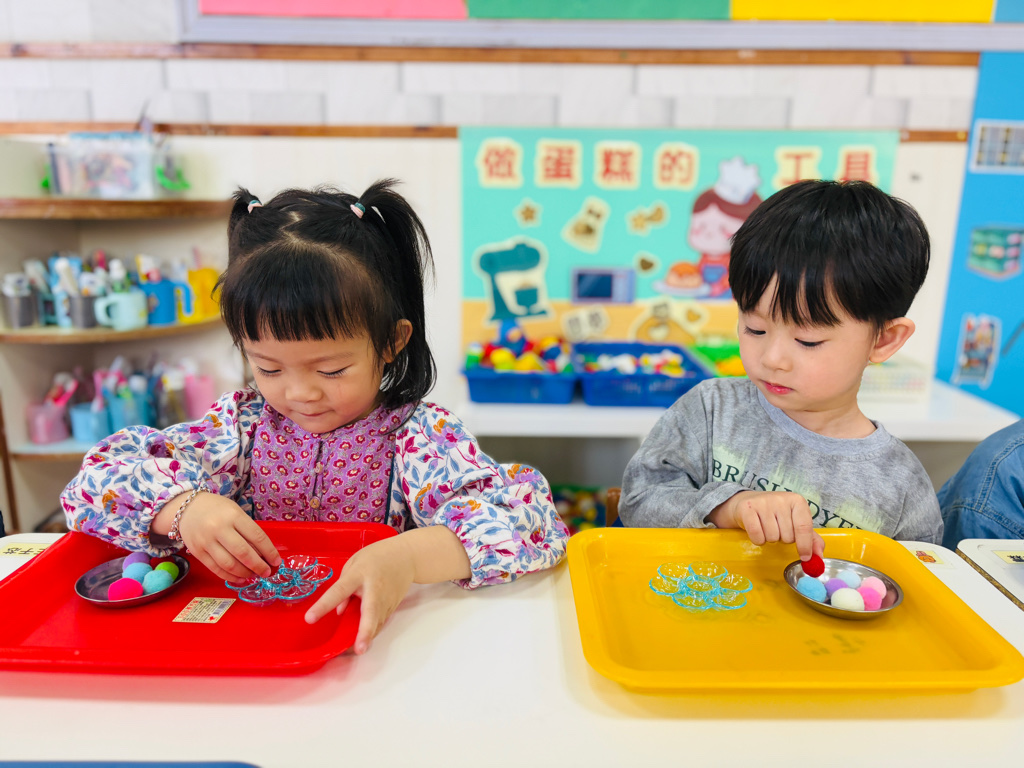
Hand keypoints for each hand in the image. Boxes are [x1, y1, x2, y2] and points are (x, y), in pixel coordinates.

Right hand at [154, 491, 280, 580]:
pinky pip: (216, 569)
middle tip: (267, 572)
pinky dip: (230, 577)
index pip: (256, 536)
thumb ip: (247, 530)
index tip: (276, 561)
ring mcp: (206, 541)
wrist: (187, 508)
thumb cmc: (217, 510)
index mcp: (233, 515)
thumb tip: (263, 554)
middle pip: (243, 553)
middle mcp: (219, 528)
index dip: (269, 551)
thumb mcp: (235, 512)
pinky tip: (240, 578)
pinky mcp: (197, 552)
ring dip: (245, 573)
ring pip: (229, 564)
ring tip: (254, 575)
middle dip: (258, 566)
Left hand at [304, 536, 415, 654]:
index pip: (339, 591)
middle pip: (369, 613)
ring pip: (375, 623)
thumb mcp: (354, 563)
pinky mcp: (392, 608)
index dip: (324, 606)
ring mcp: (386, 600)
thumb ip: (343, 586)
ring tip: (353, 651)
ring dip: (366, 638)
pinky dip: (370, 632)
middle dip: (365, 632)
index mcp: (359, 575)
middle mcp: (374, 589)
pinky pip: (378, 623)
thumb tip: (337, 611)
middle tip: (358, 649)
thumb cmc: (376, 557)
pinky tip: (362, 639)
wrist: (406, 556)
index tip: (310, 618)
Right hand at [708, 491, 824, 560]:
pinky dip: (758, 540)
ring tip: (766, 527)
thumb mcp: (795, 522)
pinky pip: (757, 536)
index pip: (804, 527)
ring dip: (770, 538)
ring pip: (772, 538)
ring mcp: (763, 503)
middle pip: (788, 536)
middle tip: (777, 529)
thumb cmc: (775, 514)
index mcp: (797, 501)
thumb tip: (819, 556)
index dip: (805, 545)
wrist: (749, 503)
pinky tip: (757, 530)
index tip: (805, 557)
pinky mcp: (747, 509)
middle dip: (783, 538)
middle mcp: (781, 499)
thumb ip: (811, 538)